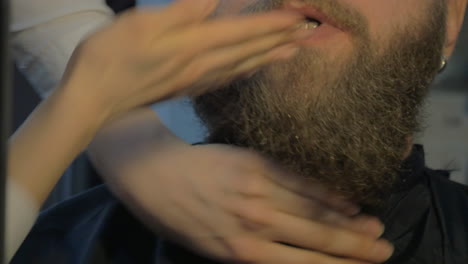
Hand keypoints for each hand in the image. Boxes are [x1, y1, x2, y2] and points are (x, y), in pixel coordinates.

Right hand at [60, 0, 308, 123]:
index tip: (299, 16)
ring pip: (242, 67)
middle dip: (280, 40)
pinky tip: (252, 71)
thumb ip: (185, 11)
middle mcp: (201, 66)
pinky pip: (226, 79)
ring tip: (293, 52)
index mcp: (192, 46)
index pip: (243, 32)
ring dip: (270, 57)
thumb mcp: (143, 24)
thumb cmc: (110, 57)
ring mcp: (194, 80)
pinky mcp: (186, 88)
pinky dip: (246, 72)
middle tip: (308, 32)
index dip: (272, 24)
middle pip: (249, 51)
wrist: (93, 99)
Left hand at [100, 137, 393, 263]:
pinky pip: (298, 179)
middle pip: (318, 237)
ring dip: (348, 220)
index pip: (304, 263)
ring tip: (374, 226)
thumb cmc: (174, 213)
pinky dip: (324, 190)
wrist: (150, 170)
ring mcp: (258, 191)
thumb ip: (248, 250)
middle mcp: (256, 224)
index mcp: (242, 251)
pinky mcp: (255, 163)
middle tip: (385, 249)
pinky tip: (344, 198)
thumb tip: (289, 253)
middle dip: (355, 246)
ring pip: (313, 208)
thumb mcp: (206, 245)